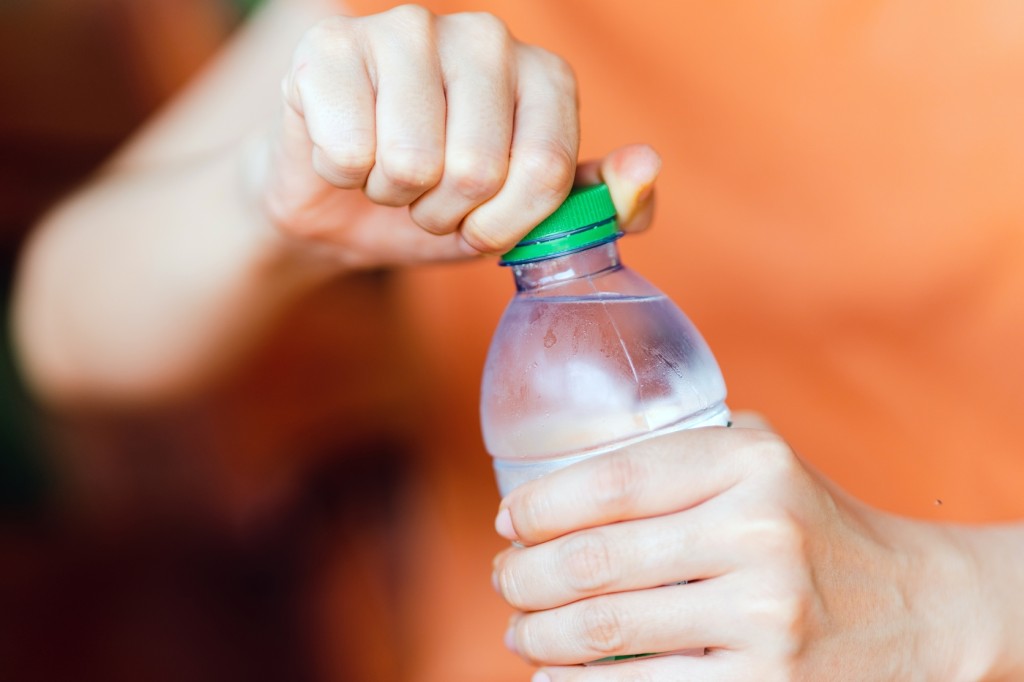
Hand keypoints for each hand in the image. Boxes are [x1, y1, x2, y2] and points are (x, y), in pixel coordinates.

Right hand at [250, 5, 659, 269]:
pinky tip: (346, 152)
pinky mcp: (333, 46)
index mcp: (543, 75)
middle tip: (428, 199)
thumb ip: (596, 205)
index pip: (547, 170)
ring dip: (395, 196)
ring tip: (389, 174)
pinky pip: (351, 152)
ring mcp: (407, 30)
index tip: (481, 227)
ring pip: (413, 162)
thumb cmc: (442, 206)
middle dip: (446, 214)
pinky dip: (344, 176)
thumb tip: (643, 167)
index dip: (505, 226)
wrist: (343, 203)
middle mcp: (484, 38)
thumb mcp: (527, 222)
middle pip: (479, 169)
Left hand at [492, 422, 994, 679]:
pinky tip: (553, 673)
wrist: (918, 605)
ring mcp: (766, 615)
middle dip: (525, 575)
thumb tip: (563, 479)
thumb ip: (683, 449)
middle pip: (596, 558)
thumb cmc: (812, 523)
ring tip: (520, 627)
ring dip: (539, 632)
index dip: (541, 505)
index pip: (614, 479)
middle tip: (506, 579)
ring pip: (606, 628)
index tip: (510, 521)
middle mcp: (760, 532)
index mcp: (750, 463)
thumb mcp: (764, 458)